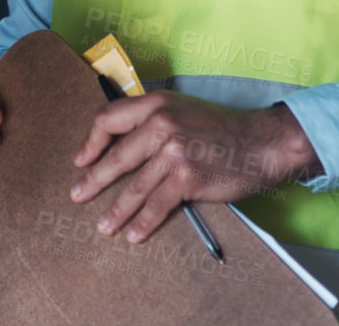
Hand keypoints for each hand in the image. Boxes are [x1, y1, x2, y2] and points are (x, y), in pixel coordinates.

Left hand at [68, 93, 321, 243]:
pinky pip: (157, 204)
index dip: (91, 142)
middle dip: (94, 180)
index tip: (81, 159)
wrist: (260, 142)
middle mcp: (161, 124)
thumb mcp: (181, 111)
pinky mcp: (186, 177)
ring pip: (134, 186)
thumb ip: (152, 122)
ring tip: (104, 225)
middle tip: (78, 195)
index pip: (108, 119)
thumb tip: (123, 146)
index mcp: (155, 104)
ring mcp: (173, 151)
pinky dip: (143, 222)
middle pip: (116, 156)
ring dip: (116, 210)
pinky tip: (134, 234)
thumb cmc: (221, 129)